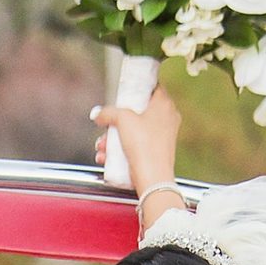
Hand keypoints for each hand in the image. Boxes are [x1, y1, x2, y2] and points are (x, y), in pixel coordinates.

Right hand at [93, 80, 181, 196]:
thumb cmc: (145, 146)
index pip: (152, 86)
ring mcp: (163, 136)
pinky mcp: (156, 152)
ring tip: (102, 145)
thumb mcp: (122, 120)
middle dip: (118, 120)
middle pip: (139, 111)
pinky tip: (107, 156)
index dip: (136, 88)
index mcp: (165, 104)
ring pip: (135, 130)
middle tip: (107, 124)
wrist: (153, 178)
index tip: (123, 92)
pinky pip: (137, 145)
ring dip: (115, 137)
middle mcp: (167, 118)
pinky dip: (122, 149)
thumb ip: (108, 113)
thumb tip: (98, 113)